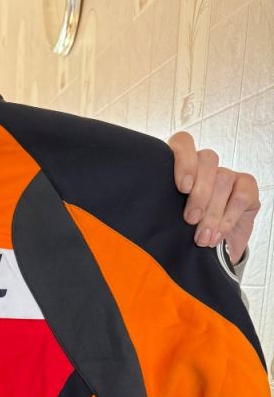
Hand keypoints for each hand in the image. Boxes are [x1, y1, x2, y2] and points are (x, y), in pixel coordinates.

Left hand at [168, 131, 259, 265]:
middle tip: (191, 220)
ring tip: (203, 237)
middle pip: (207, 160)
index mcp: (182, 169)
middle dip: (199, 193)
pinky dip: (229, 217)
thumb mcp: (169, 221)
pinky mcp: (246, 187)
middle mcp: (206, 167)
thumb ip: (162, 209)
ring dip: (212, 212)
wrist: (212, 254)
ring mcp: (228, 175)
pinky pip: (241, 195)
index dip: (184, 159)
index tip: (182, 187)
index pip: (184, 143)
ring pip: (223, 178)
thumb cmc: (184, 235)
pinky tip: (218, 234)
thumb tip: (149, 215)